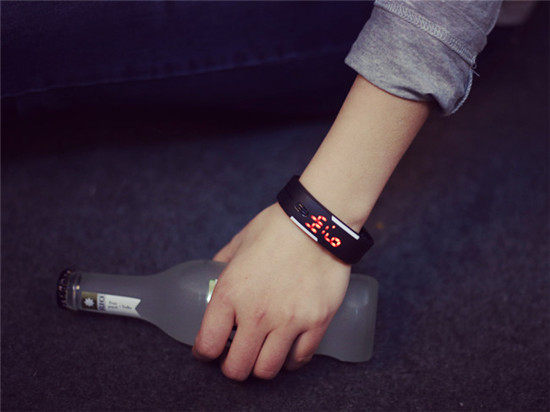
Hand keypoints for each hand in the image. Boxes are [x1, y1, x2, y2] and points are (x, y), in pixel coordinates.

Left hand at [192, 203, 350, 379]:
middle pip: (237, 368)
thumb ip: (222, 262)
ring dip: (261, 367)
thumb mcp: (239, 242)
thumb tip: (214, 275)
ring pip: (268, 370)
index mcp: (231, 293)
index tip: (209, 351)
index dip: (204, 353)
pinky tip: (288, 350)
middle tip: (237, 357)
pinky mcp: (316, 322)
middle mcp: (256, 314)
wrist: (318, 222)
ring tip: (263, 355)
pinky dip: (291, 360)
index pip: (207, 344)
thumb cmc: (277, 227)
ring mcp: (288, 321)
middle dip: (233, 367)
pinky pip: (300, 358)